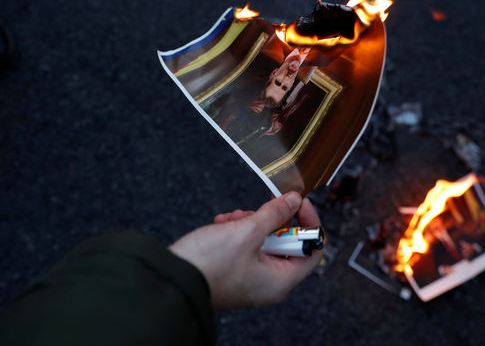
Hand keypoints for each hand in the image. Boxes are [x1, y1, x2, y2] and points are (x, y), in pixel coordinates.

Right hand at [169, 192, 320, 309]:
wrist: (172, 279)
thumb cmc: (209, 264)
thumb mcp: (247, 231)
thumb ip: (274, 213)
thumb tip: (294, 200)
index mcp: (280, 281)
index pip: (312, 250)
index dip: (309, 223)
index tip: (298, 202)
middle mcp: (269, 284)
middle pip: (287, 243)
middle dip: (271, 220)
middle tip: (257, 209)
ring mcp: (251, 279)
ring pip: (264, 241)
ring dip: (251, 223)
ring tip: (233, 217)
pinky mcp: (234, 272)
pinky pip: (246, 247)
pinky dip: (237, 231)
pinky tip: (223, 224)